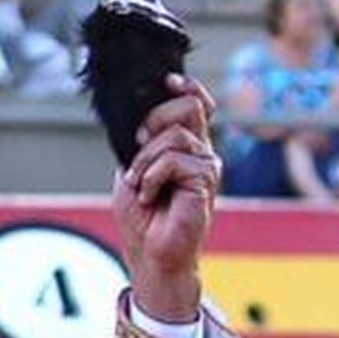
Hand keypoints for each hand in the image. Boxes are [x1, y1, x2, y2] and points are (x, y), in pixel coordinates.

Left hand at [113, 73, 220, 321]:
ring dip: (146, 158)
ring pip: (176, 134)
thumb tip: (137, 116)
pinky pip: (174, 159)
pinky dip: (152, 176)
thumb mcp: (132, 171)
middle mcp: (200, 151)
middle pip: (189, 105)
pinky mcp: (205, 180)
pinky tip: (149, 196)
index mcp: (185, 146)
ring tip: (139, 184)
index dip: (185, 86)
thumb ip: (140, 143)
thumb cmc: (142, 220)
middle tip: (139, 144)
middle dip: (156, 118)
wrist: (150, 256)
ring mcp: (206, 165)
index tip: (167, 81)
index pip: (196, 102)